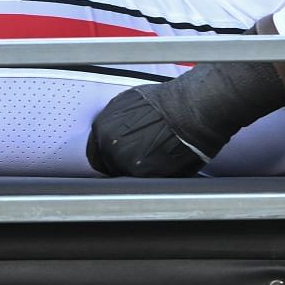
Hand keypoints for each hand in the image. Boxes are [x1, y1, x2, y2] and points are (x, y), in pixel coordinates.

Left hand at [85, 85, 208, 177]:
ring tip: (157, 162)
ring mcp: (121, 157)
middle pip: (108, 166)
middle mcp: (106, 141)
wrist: (189, 108)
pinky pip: (140, 183)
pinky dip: (151, 179)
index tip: (118, 162)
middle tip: (143, 162)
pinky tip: (163, 168)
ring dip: (137, 173)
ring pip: (124, 175)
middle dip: (122, 166)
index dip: (108, 158)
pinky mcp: (139, 171)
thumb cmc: (168, 101)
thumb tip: (115, 131)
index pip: (96, 152)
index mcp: (102, 124)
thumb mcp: (130, 102)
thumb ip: (117, 121)